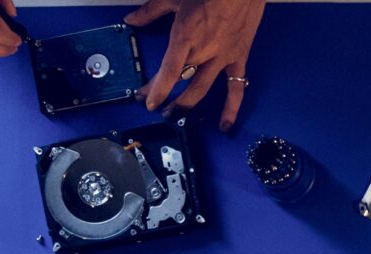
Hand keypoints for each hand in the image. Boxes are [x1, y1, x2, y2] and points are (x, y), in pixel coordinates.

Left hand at [130, 0, 265, 131]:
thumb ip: (151, 11)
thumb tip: (132, 20)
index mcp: (187, 34)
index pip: (170, 68)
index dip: (158, 88)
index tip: (147, 101)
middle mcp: (204, 50)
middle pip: (181, 78)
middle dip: (164, 94)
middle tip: (152, 105)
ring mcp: (222, 57)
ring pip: (202, 87)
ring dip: (186, 104)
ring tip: (174, 115)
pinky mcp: (238, 59)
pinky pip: (235, 88)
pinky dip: (231, 108)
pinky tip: (224, 125)